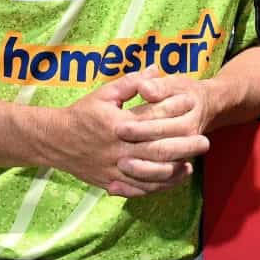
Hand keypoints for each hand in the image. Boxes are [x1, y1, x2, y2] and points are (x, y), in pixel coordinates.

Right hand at [47, 67, 206, 196]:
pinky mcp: (110, 182)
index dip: (175, 114)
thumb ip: (131, 82)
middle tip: (205, 142)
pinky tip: (171, 180)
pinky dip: (156, 187)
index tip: (193, 108)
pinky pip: (137, 189)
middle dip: (184, 147)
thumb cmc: (83, 114)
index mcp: (119, 125)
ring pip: (150, 174)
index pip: (154, 120)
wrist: (54, 140)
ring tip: (192, 165)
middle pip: (158, 151)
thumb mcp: (104, 93)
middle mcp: (119, 149)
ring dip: (174, 171)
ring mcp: (114, 169)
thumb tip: (155, 69)